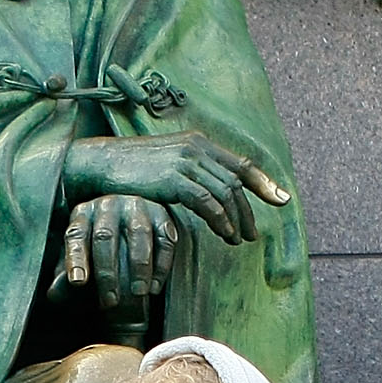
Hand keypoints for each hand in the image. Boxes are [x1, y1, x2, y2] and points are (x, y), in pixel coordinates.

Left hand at [56, 195, 178, 309]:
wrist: (129, 228)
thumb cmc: (98, 250)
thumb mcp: (79, 260)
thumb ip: (65, 276)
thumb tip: (53, 294)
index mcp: (82, 214)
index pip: (75, 236)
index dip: (75, 259)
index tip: (78, 282)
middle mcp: (107, 205)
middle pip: (105, 236)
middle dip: (107, 271)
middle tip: (110, 301)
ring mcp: (135, 206)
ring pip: (138, 233)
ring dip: (139, 266)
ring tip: (138, 293)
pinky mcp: (161, 213)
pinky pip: (164, 238)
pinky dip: (161, 264)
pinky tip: (154, 286)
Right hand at [64, 131, 289, 244]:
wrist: (100, 163)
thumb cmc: (129, 169)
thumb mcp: (165, 164)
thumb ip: (188, 172)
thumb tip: (206, 190)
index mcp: (196, 142)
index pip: (239, 163)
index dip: (263, 182)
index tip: (281, 199)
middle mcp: (195, 148)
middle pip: (236, 180)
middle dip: (251, 209)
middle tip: (254, 233)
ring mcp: (185, 161)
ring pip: (225, 192)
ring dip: (237, 219)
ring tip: (239, 240)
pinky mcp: (174, 178)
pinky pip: (207, 202)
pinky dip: (220, 220)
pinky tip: (225, 235)